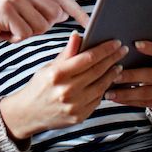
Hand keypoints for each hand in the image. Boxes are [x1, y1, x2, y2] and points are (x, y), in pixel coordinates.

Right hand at [0, 0, 90, 52]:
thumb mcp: (21, 12)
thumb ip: (41, 9)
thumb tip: (66, 13)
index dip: (77, 11)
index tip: (91, 23)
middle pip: (54, 14)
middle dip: (42, 27)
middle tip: (21, 27)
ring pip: (41, 26)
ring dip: (27, 34)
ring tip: (11, 29)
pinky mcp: (5, 10)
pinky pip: (26, 33)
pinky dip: (16, 39)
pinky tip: (3, 33)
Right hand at [0, 33, 126, 139]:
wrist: (29, 113)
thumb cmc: (39, 87)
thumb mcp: (49, 67)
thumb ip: (67, 53)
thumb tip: (78, 35)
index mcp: (57, 74)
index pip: (87, 58)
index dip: (104, 49)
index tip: (115, 43)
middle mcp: (66, 91)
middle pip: (97, 71)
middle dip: (113, 59)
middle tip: (122, 50)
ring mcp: (74, 105)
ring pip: (101, 86)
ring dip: (112, 74)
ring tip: (118, 65)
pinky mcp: (79, 116)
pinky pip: (97, 100)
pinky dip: (104, 89)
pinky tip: (107, 81)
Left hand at [103, 41, 151, 118]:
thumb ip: (150, 55)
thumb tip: (122, 50)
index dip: (150, 48)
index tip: (135, 44)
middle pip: (151, 75)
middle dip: (130, 76)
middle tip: (114, 76)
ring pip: (146, 93)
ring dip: (125, 93)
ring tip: (109, 93)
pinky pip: (143, 103)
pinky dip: (128, 101)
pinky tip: (116, 99)